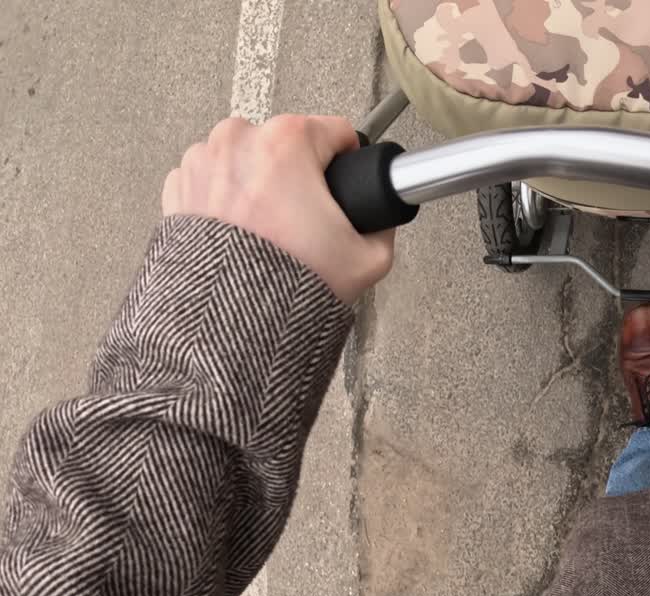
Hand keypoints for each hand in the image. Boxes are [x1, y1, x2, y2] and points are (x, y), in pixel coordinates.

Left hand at [162, 115, 393, 303]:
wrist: (225, 322)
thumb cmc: (284, 284)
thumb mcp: (368, 258)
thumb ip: (384, 226)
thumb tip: (380, 218)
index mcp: (287, 142)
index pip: (336, 131)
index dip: (350, 160)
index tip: (345, 183)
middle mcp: (239, 141)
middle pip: (287, 141)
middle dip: (299, 171)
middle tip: (306, 216)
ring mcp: (202, 161)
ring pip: (247, 157)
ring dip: (260, 181)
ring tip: (272, 225)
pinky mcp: (177, 187)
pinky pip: (213, 178)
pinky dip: (227, 197)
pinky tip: (243, 230)